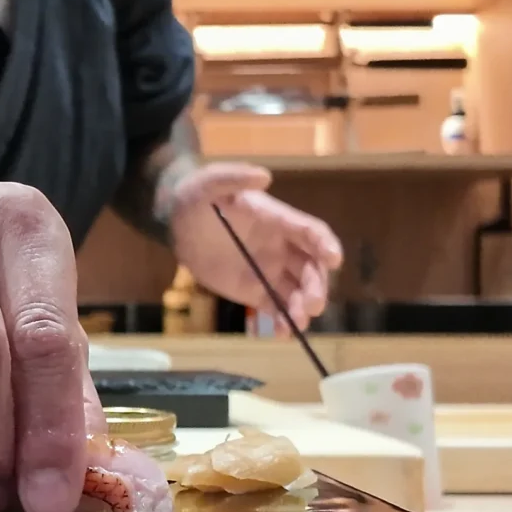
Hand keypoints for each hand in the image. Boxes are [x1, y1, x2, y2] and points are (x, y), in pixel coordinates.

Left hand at [169, 163, 342, 332]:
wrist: (177, 222)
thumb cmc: (197, 197)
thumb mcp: (210, 182)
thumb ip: (233, 177)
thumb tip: (263, 177)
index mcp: (277, 220)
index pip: (310, 232)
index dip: (324, 244)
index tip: (333, 259)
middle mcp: (281, 246)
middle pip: (311, 268)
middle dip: (316, 286)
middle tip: (312, 304)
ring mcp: (270, 270)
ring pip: (298, 291)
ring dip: (304, 307)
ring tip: (298, 322)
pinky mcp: (254, 289)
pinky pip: (276, 307)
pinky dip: (284, 321)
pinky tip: (283, 334)